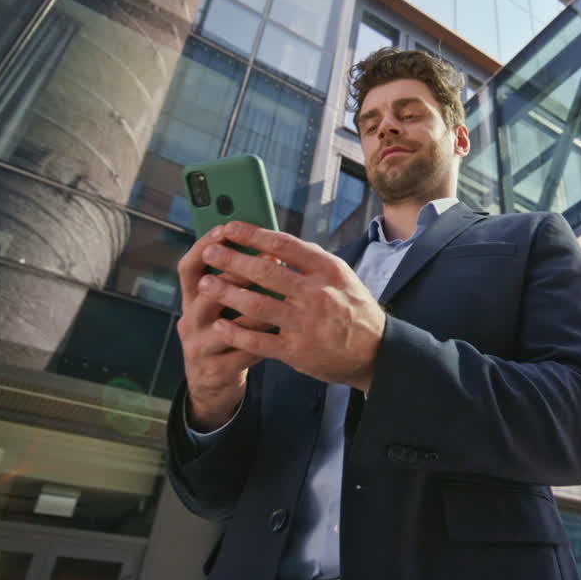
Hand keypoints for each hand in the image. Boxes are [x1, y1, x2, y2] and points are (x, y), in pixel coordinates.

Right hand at [176, 225, 270, 430]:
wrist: (212, 386)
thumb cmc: (225, 336)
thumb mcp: (222, 309)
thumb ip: (236, 283)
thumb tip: (268, 248)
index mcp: (192, 300)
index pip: (189, 267)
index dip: (204, 245)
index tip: (226, 229)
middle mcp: (190, 320)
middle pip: (207, 290)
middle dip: (237, 272)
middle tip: (269, 259)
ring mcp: (199, 347)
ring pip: (229, 323)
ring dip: (259, 308)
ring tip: (285, 295)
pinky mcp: (215, 370)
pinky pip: (246, 351)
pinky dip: (267, 340)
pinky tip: (285, 331)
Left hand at [194, 221, 385, 392]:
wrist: (375, 351)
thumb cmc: (353, 309)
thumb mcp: (341, 277)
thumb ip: (310, 261)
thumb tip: (275, 243)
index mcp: (327, 270)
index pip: (284, 245)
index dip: (253, 234)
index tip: (230, 228)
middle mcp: (316, 294)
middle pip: (264, 271)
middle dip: (231, 260)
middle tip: (210, 252)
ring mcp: (306, 323)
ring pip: (256, 304)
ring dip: (226, 292)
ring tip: (206, 284)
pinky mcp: (297, 351)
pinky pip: (258, 340)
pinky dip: (236, 331)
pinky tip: (220, 323)